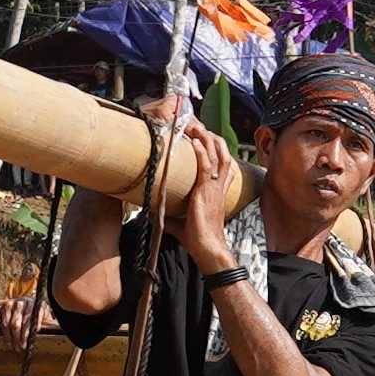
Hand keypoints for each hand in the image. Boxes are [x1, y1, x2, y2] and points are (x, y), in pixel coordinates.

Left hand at [0, 296, 35, 345]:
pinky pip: (35, 320)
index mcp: (5, 305)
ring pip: (25, 324)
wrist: (31, 301)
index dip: (7, 337)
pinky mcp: (37, 307)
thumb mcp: (1, 310)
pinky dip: (33, 329)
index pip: (5, 323)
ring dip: (24, 337)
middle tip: (17, 349)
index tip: (9, 347)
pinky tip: (32, 337)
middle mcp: (16, 303)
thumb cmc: (13, 309)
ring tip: (24, 346)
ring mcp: (27, 304)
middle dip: (16, 339)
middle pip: (14, 325)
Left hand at [166, 123, 241, 266]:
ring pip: (218, 154)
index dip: (215, 147)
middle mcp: (219, 186)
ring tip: (196, 127)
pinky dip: (201, 152)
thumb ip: (169, 216)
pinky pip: (207, 167)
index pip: (222, 163)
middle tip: (197, 126)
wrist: (208, 248)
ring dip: (207, 138)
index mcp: (217, 190)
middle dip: (211, 136)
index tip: (203, 137)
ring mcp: (214, 187)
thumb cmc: (198, 238)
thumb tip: (151, 214)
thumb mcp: (181, 222)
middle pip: (222, 152)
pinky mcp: (206, 191)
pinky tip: (194, 142)